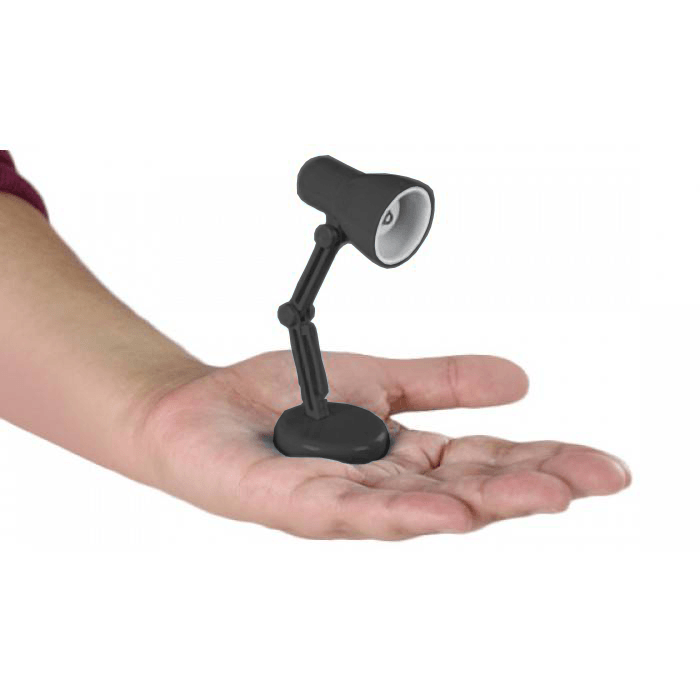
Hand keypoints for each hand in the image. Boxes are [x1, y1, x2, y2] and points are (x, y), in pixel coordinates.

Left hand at [135, 351, 629, 539]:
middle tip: (596, 480)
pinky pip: (349, 512)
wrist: (197, 406)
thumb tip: (518, 380)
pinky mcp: (292, 503)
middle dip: (534, 485)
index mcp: (404, 456)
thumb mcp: (375, 376)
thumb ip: (440, 382)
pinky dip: (399, 513)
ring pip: (422, 508)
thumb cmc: (276, 399)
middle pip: (468, 490)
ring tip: (545, 495)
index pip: (484, 460)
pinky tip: (444, 512)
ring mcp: (340, 501)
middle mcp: (381, 487)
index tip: (601, 463)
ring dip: (486, 503)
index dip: (542, 459)